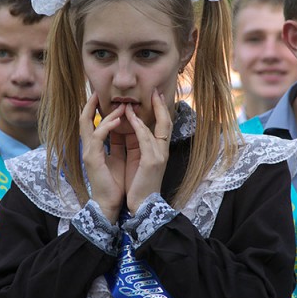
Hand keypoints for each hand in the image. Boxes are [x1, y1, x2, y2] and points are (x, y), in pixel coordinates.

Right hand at [79, 93, 125, 222]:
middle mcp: (91, 147)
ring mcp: (89, 152)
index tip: (108, 97)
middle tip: (98, 91)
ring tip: (120, 105)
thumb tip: (130, 129)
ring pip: (89, 124)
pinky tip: (118, 120)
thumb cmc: (117, 184)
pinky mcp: (92, 159)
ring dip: (106, 113)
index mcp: (98, 147)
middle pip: (85, 119)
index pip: (95, 123)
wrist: (112, 205)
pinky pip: (98, 137)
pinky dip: (107, 126)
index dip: (99, 109)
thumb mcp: (122, 159)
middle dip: (90, 104)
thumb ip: (122, 144)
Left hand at [123, 90, 172, 213]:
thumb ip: (142, 148)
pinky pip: (144, 138)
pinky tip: (129, 116)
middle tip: (155, 91)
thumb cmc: (140, 186)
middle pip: (167, 122)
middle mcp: (163, 151)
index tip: (157, 97)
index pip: (164, 126)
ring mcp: (159, 155)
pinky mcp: (151, 161)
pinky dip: (137, 125)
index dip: (162, 111)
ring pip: (157, 127)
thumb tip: (136, 134)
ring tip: (136, 100)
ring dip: (146, 112)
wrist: (142, 206)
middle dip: (161, 106)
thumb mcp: (142, 164)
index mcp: (160, 152)